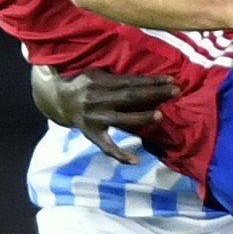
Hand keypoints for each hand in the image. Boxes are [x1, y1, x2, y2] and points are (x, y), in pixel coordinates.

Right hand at [30, 65, 179, 163]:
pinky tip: (135, 160)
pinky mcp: (91, 134)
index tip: (171, 79)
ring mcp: (94, 118)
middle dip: (154, 94)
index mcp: (99, 82)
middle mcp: (96, 100)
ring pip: (121, 120)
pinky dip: (120, 154)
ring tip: (160, 115)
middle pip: (129, 97)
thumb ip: (116, 77)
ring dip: (141, 118)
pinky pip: (106, 146)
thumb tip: (145, 78)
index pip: (130, 81)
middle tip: (175, 91)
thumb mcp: (96, 73)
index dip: (151, 81)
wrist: (56, 100)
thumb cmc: (83, 83)